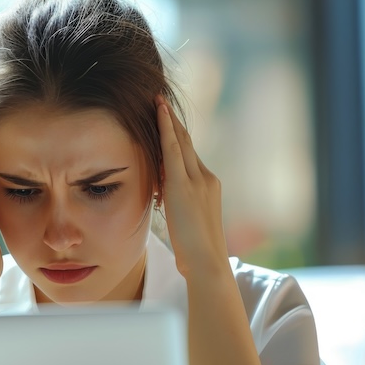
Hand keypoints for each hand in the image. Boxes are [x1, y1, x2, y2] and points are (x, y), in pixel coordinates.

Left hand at [155, 97, 229, 278]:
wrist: (207, 263)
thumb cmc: (196, 252)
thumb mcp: (187, 221)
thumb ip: (178, 203)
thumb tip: (163, 195)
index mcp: (209, 186)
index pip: (190, 156)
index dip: (179, 136)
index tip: (168, 120)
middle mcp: (206, 178)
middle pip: (188, 143)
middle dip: (173, 122)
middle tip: (160, 100)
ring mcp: (197, 180)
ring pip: (181, 143)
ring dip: (168, 121)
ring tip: (156, 101)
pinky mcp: (185, 185)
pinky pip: (173, 151)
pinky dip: (165, 130)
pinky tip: (158, 113)